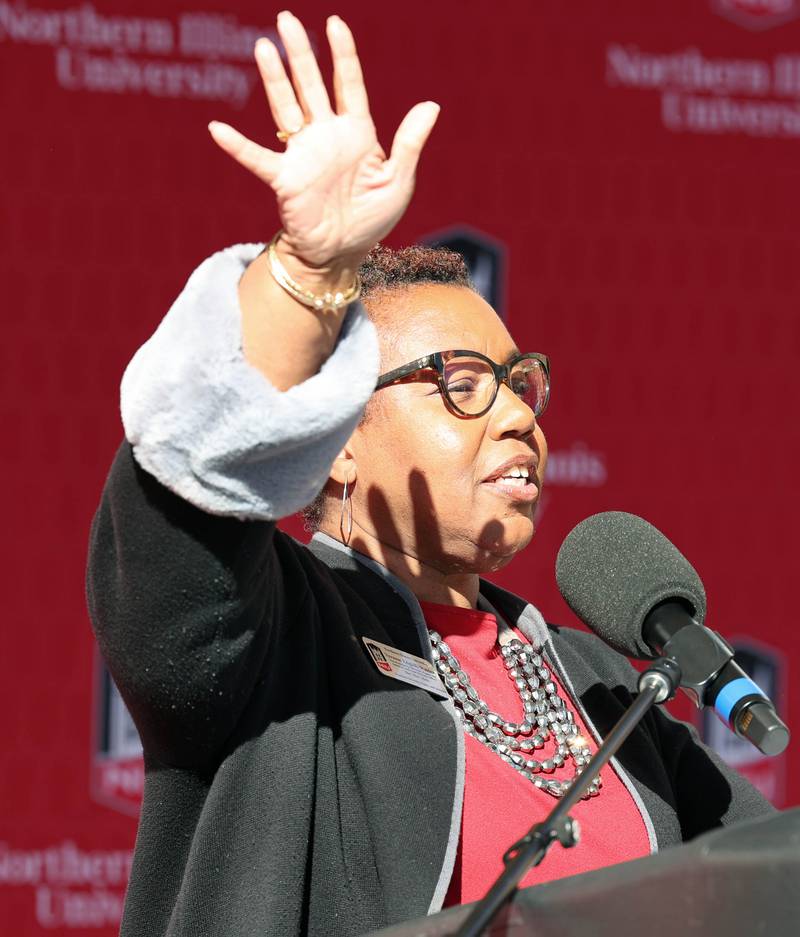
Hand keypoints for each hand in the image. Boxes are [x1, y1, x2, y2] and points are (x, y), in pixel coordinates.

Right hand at [208, 11, 439, 269]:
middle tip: (286, 19)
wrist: (343, 253)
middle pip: (311, 86)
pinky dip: (238, 146)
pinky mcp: (285, 179)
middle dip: (301, 53)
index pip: (348, 85)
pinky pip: (257, 159)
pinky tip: (217, 129)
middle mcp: (326, 137)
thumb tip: (431, 104)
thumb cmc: (371, 219)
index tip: (335, 23)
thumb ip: (409, 143)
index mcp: (357, 133)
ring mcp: (303, 155)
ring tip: (264, 47)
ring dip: (275, 80)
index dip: (343, 55)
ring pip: (286, 108)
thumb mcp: (398, 180)